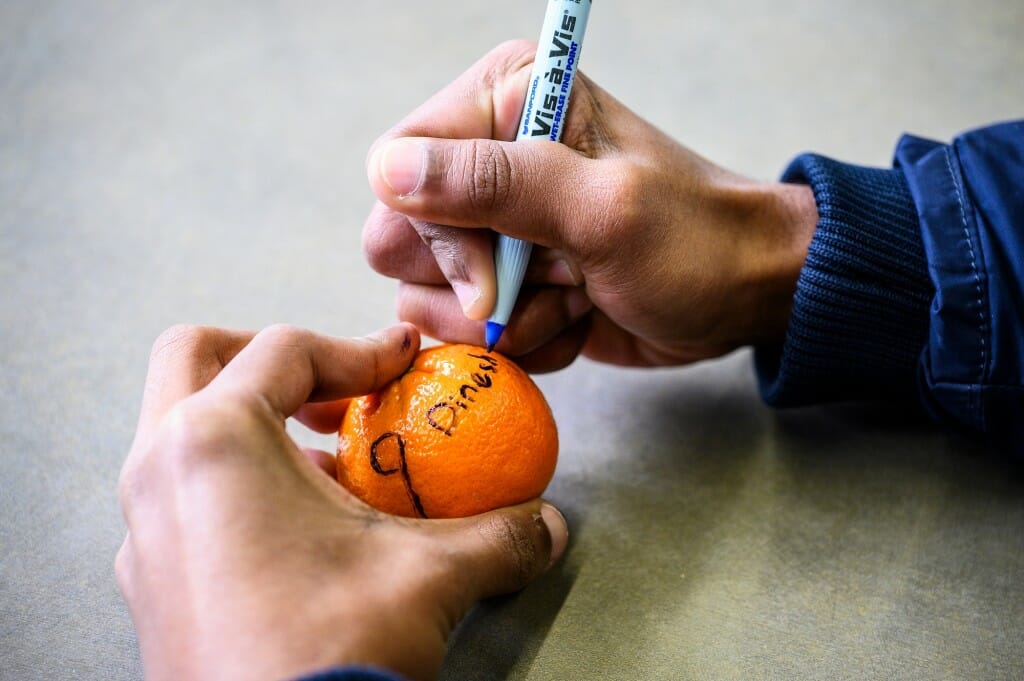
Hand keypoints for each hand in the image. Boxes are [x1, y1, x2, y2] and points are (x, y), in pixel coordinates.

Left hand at [116, 323, 567, 680]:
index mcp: (214, 441)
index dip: (359, 348)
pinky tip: (303, 531)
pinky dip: (240, 486)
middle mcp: (160, 472)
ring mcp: (145, 529)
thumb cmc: (329, 655)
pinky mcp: (150, 580)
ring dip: (256, 426)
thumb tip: (546, 523)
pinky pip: (187, 497)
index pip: (286, 350)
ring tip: (331, 467)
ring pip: (182, 430)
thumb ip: (499, 536)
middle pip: (195, 357)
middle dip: (271, 358)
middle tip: (335, 387)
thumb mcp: (431, 579)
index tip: (402, 363)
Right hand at [362, 41, 817, 371]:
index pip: (397, 170)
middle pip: (401, 242)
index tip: (502, 276)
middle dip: (481, 285)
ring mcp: (494, 226)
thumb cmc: (694, 241)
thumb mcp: (602, 210)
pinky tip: (581, 316)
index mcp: (503, 104)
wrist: (745, 295)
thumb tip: (390, 172)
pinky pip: (471, 331)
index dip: (441, 237)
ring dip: (513, 318)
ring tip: (579, 294)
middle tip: (558, 278)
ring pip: (432, 298)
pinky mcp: (506, 280)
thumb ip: (496, 183)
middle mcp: (485, 159)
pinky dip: (530, 338)